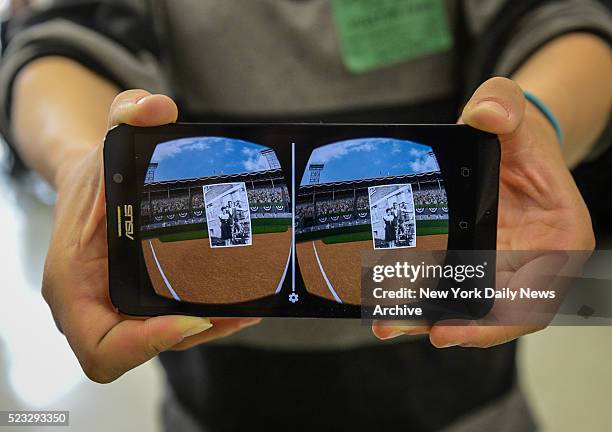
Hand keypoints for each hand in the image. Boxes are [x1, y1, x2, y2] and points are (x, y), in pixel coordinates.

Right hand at [44, 90, 260, 382]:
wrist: (95, 185)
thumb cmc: (94, 174)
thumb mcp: (107, 142)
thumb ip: (125, 115)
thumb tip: (156, 107)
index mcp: (73, 285)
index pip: (101, 347)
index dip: (144, 346)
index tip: (192, 319)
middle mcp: (95, 306)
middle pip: (144, 348)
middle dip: (194, 332)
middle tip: (240, 309)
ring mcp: (119, 308)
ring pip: (166, 338)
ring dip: (211, 326)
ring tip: (253, 303)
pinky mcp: (142, 302)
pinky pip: (173, 321)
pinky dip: (207, 314)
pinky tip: (242, 296)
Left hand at [372, 77, 594, 346]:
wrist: (508, 143)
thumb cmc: (521, 136)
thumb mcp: (516, 113)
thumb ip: (506, 107)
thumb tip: (487, 114)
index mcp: (561, 238)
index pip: (535, 296)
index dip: (495, 321)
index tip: (450, 330)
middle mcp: (533, 262)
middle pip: (494, 311)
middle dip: (445, 325)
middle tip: (393, 326)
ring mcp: (502, 266)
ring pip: (467, 305)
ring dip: (425, 317)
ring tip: (382, 321)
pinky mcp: (474, 262)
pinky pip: (450, 287)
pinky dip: (423, 297)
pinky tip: (388, 299)